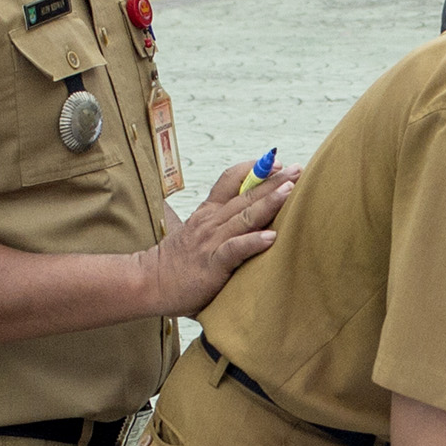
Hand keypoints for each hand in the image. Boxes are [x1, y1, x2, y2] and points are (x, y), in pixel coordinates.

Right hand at [133, 159, 295, 316]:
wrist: (147, 283)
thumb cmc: (174, 264)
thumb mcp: (195, 235)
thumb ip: (215, 226)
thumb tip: (240, 221)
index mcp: (207, 213)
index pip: (230, 179)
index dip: (254, 169)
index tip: (276, 163)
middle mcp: (210, 222)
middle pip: (245, 194)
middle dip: (273, 180)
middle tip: (297, 169)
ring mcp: (211, 241)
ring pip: (244, 216)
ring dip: (269, 202)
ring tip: (291, 190)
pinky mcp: (212, 263)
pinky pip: (236, 249)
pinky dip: (254, 242)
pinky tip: (272, 237)